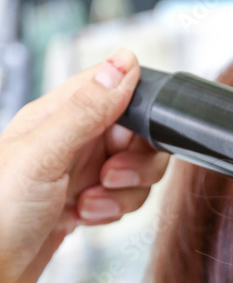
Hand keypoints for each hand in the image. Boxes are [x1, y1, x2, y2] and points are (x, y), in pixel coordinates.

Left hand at [0, 48, 167, 282]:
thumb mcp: (44, 154)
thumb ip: (87, 109)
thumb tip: (123, 61)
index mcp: (55, 116)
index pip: (114, 89)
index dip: (135, 112)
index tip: (129, 140)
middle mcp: (67, 141)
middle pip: (134, 135)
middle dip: (137, 162)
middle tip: (109, 178)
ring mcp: (74, 174)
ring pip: (133, 172)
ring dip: (123, 194)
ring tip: (88, 205)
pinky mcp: (80, 206)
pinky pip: (119, 201)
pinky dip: (111, 213)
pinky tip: (83, 221)